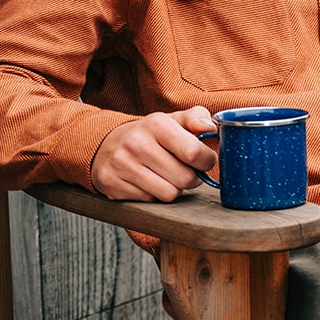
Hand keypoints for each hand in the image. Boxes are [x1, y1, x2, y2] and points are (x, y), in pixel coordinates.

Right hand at [91, 107, 217, 200]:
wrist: (108, 145)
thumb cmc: (151, 135)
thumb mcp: (174, 120)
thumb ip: (197, 119)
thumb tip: (210, 128)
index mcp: (156, 124)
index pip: (194, 152)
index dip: (207, 161)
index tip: (204, 161)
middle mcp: (136, 143)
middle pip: (185, 178)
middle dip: (191, 178)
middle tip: (185, 171)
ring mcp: (122, 165)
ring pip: (169, 194)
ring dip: (173, 188)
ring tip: (166, 176)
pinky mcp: (112, 184)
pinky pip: (150, 201)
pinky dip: (153, 195)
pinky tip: (148, 182)